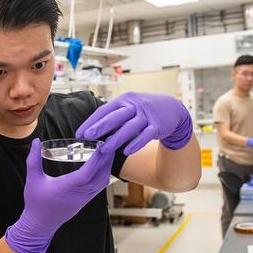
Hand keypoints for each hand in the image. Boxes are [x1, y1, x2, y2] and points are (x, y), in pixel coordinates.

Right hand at [5, 138, 114, 252]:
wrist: (40, 224)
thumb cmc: (36, 202)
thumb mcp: (32, 179)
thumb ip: (33, 159)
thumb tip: (36, 142)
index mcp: (66, 188)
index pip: (86, 173)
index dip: (95, 160)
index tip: (100, 146)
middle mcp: (79, 194)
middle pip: (100, 176)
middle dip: (106, 159)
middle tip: (109, 143)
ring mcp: (84, 198)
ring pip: (102, 182)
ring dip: (107, 167)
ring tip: (108, 152)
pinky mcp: (85, 200)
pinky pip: (99, 186)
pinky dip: (103, 174)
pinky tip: (102, 165)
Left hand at [75, 92, 192, 155]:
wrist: (172, 109)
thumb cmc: (143, 110)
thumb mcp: (128, 107)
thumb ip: (113, 116)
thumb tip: (91, 129)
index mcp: (124, 100)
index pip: (104, 111)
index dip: (91, 122)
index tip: (79, 134)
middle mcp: (134, 106)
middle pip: (115, 117)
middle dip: (100, 127)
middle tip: (87, 136)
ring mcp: (147, 115)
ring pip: (129, 127)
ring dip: (116, 139)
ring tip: (103, 149)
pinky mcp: (158, 126)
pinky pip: (145, 135)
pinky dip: (136, 143)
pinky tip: (127, 151)